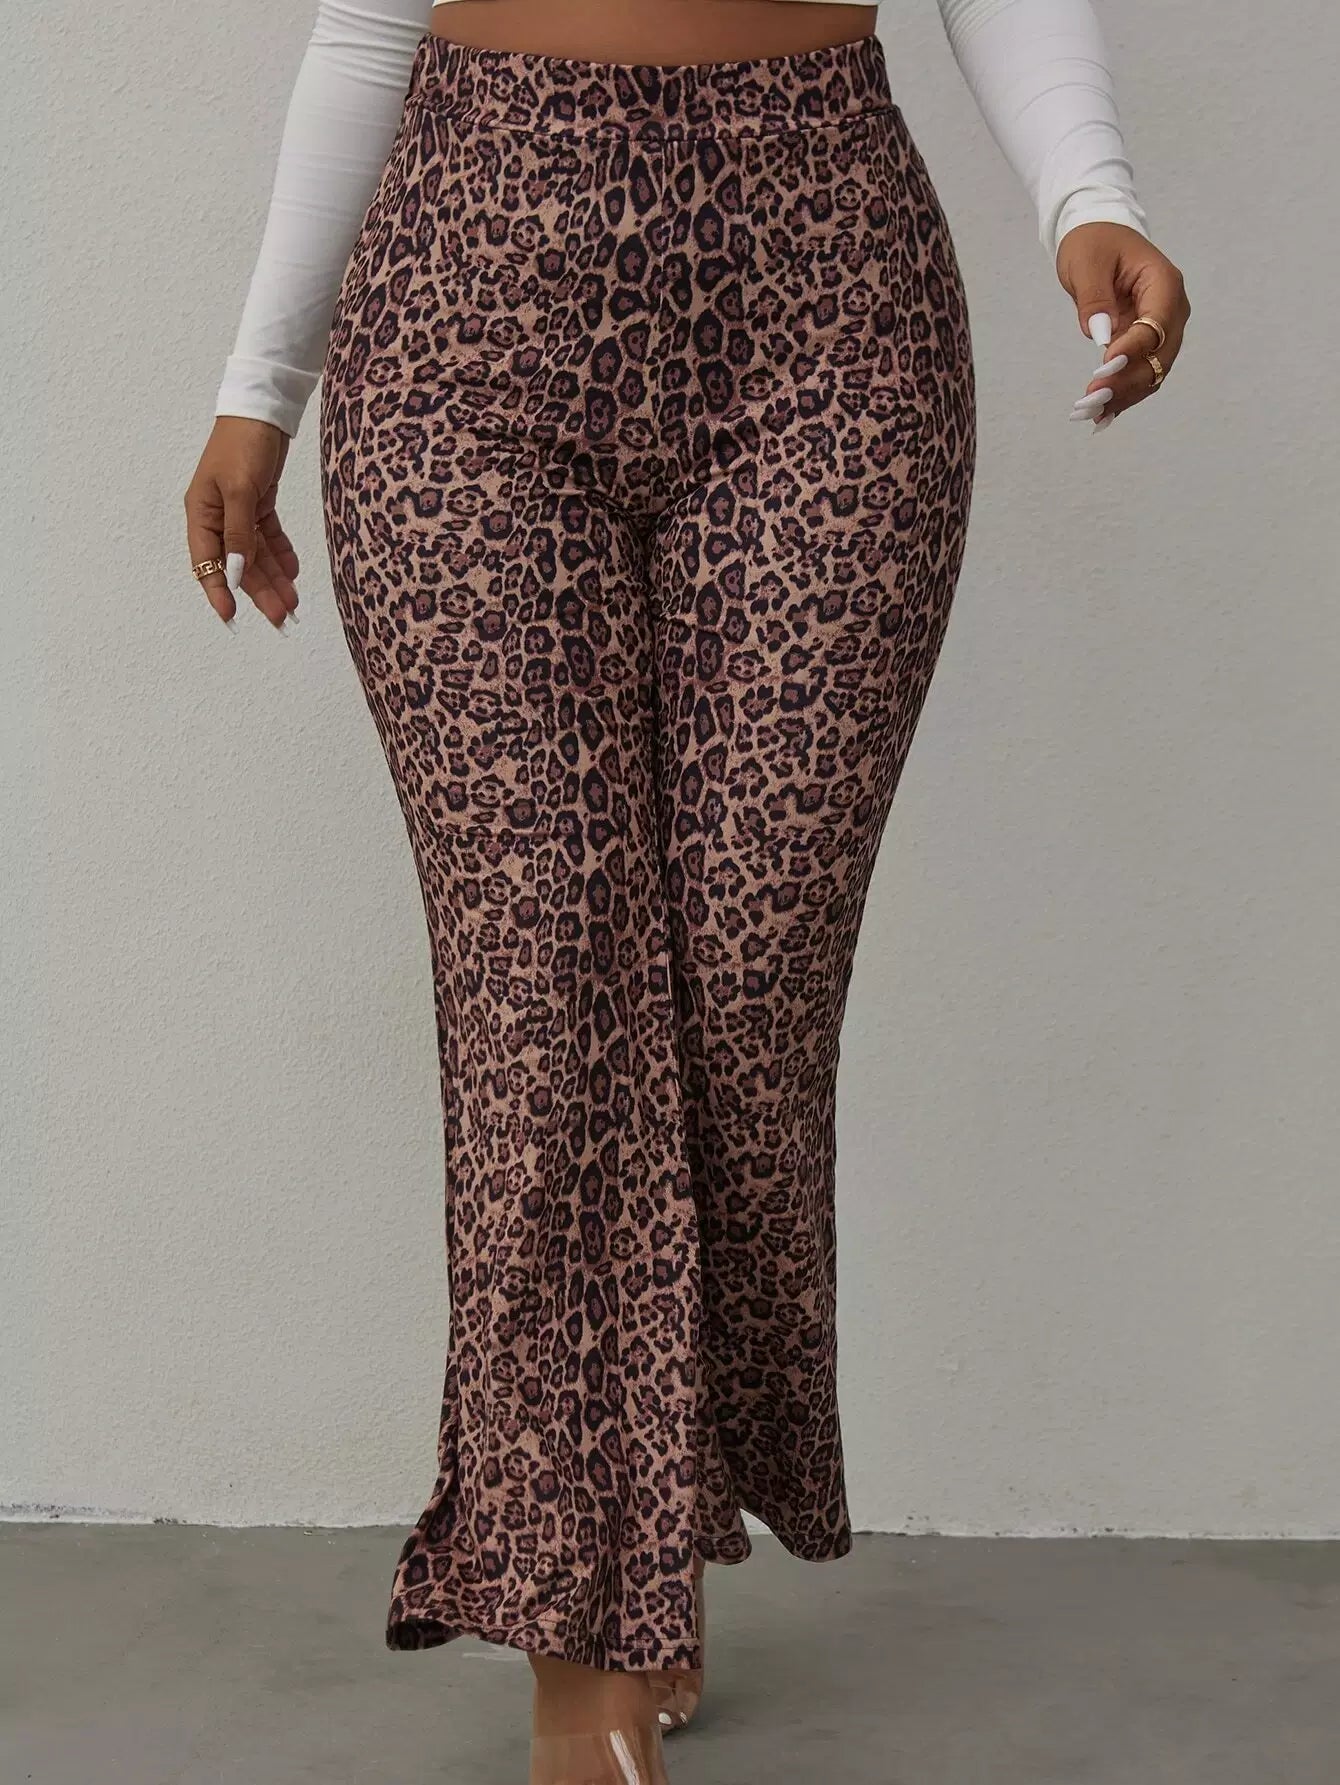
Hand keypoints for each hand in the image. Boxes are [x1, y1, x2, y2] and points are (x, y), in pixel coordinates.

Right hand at [184, 417, 300, 628]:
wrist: (264, 410)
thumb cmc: (244, 445)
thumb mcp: (240, 490)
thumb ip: (239, 533)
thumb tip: (235, 572)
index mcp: (201, 513)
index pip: (206, 562)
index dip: (219, 591)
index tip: (233, 617)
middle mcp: (216, 517)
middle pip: (238, 564)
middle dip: (259, 592)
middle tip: (282, 618)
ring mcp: (237, 511)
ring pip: (256, 554)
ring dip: (274, 578)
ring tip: (294, 603)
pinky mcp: (258, 503)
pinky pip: (268, 538)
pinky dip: (281, 554)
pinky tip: (293, 573)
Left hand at [1056, 223, 1190, 430]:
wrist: (1100, 240)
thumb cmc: (1095, 243)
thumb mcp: (1087, 263)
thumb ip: (1094, 298)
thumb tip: (1100, 334)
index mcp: (1164, 283)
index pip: (1157, 324)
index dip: (1133, 349)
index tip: (1104, 367)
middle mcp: (1171, 310)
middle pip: (1159, 357)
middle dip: (1127, 382)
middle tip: (1091, 401)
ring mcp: (1163, 331)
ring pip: (1152, 373)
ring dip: (1123, 396)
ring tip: (1089, 413)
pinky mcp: (1147, 346)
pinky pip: (1141, 376)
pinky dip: (1122, 396)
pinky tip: (1100, 417)